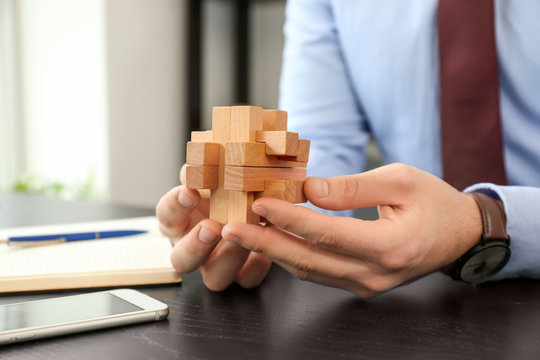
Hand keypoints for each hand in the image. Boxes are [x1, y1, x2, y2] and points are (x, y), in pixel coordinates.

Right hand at [156, 164, 270, 290]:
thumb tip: (206, 156)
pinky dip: (255, 267)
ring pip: (214, 278)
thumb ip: (209, 167)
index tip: (189, 191)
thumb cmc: (229, 188)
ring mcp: (217, 264)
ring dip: (228, 258)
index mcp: (182, 220)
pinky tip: (263, 252)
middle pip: (181, 259)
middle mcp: (194, 246)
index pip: (166, 215)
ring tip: (244, 237)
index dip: (175, 205)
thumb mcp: (218, 174)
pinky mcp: (243, 274)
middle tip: (211, 227)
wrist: (259, 205)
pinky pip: (247, 280)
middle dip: (195, 244)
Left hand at [221, 163, 482, 296]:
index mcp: (389, 246)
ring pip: (309, 271)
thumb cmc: (435, 202)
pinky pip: (319, 273)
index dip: (289, 218)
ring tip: (242, 234)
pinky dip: (292, 257)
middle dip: (265, 243)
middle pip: (308, 260)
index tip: (258, 203)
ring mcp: (367, 284)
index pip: (327, 232)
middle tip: (229, 229)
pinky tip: (271, 241)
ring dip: (273, 251)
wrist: (460, 235)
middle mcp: (375, 273)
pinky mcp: (361, 284)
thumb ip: (353, 187)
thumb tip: (309, 188)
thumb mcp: (400, 180)